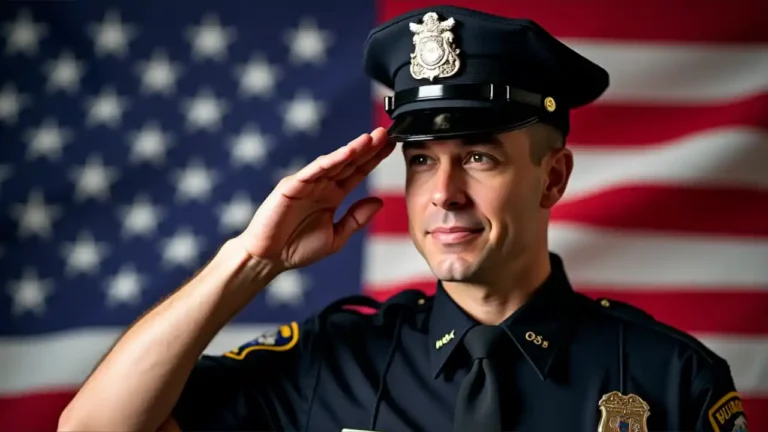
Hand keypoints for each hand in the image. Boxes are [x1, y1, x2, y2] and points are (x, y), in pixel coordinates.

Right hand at [236, 127, 394, 271]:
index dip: (374, 158)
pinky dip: (330, 160)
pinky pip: (314, 171)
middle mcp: (322, 185)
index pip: (358, 172)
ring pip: (334, 162)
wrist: (269, 259)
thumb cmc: (298, 248)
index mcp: (333, 195)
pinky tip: (346, 152)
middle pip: (349, 162)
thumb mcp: (336, 237)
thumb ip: (356, 219)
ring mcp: (307, 183)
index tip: (392, 145)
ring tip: (370, 139)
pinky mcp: (292, 186)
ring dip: (352, 149)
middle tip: (386, 133)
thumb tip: (379, 202)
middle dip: (368, 147)